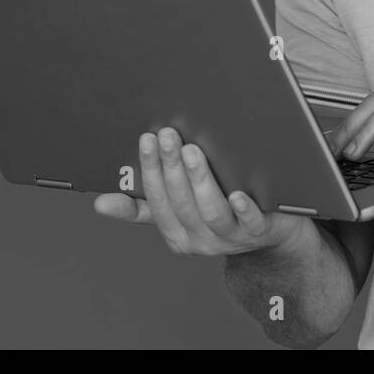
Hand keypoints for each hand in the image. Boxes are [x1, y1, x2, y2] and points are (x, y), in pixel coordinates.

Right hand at [94, 124, 307, 256]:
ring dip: (199, 180)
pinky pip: (250, 222)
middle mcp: (200, 238)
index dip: (150, 169)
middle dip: (171, 166)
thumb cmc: (223, 215)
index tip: (146, 139)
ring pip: (210, 211)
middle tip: (167, 135)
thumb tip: (100, 204)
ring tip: (193, 151)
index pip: (156, 200)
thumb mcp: (180, 213)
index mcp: (177, 232)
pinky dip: (243, 209)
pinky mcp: (260, 232)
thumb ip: (144, 207)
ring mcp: (230, 237)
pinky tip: (238, 194)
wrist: (272, 236)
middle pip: (181, 202)